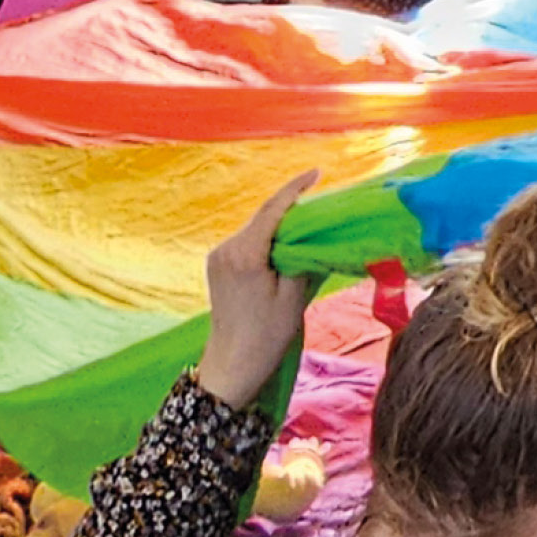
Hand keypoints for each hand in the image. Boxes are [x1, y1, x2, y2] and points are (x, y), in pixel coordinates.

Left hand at [194, 171, 319, 412]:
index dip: (295, 189)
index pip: (272, 211)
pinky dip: (266, 238)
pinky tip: (285, 243)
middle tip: (319, 197)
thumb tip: (315, 236)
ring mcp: (218, 256)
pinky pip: (246, 242)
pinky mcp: (217, 265)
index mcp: (244, 254)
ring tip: (307, 220)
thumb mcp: (293, 299)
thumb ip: (303, 261)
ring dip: (278, 224)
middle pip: (262, 218)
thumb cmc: (266, 336)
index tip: (316, 172)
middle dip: (290, 207)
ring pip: (254, 229)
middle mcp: (226, 248)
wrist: (232, 363)